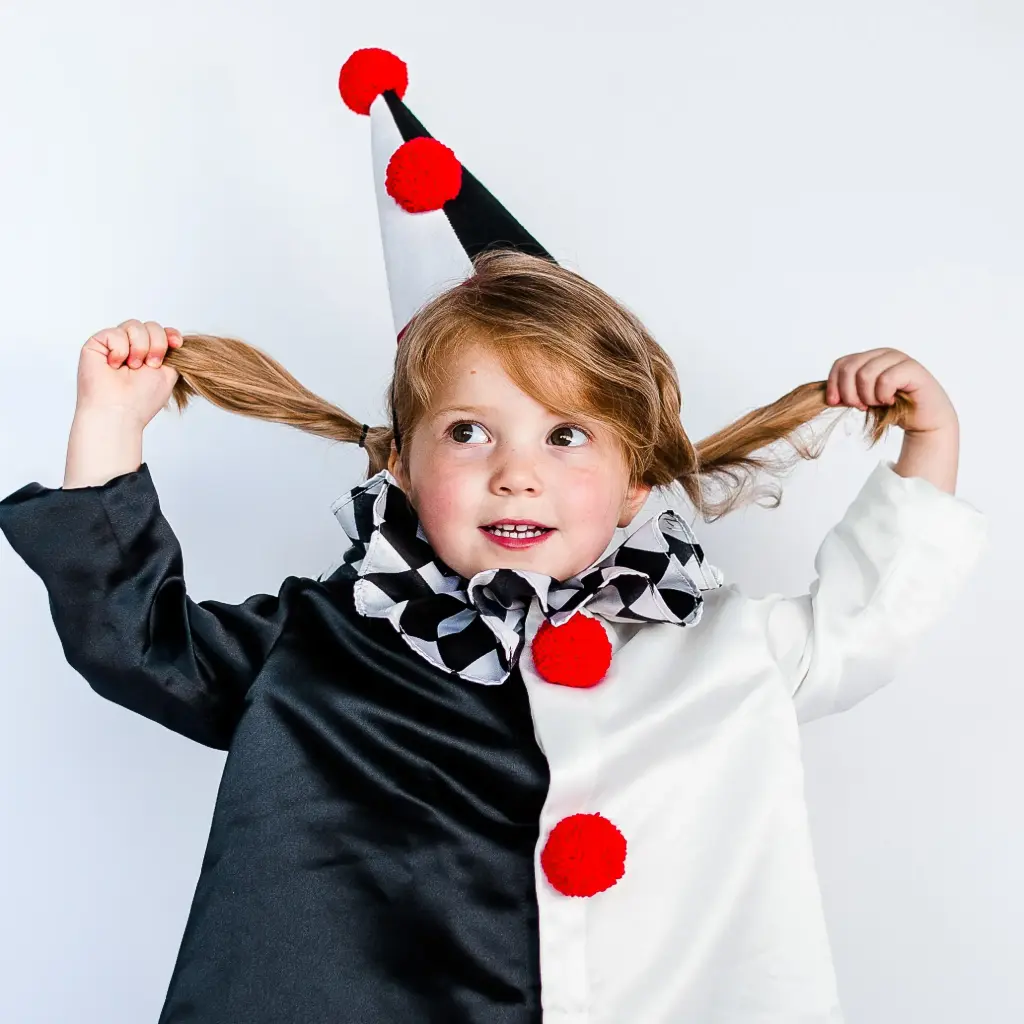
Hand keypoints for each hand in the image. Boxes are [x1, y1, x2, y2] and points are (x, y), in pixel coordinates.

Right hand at [77, 319, 183, 427]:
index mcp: (148, 355)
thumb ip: (172, 354)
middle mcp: (131, 348)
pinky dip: (120, 350)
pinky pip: (115, 332)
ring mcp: (114, 345)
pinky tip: (114, 365)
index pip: (161, 332)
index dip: (170, 334)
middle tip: (150, 365)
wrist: (119, 411)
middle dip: (157, 344)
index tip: (176, 344)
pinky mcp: (97, 343)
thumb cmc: (142, 399)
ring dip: (140, 347)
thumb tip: (174, 338)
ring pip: (134, 325)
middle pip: (150, 326)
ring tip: (132, 367)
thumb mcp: (168, 374)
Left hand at [824, 348, 957, 434]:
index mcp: (870, 358)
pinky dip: (883, 395)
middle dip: (849, 394)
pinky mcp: (912, 369)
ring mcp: (898, 359)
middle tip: (861, 407)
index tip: (835, 403)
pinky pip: (885, 380)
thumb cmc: (894, 409)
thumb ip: (847, 393)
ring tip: (878, 404)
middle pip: (849, 368)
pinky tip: (891, 401)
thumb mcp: (864, 400)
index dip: (833, 384)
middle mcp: (883, 354)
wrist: (924, 419)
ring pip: (865, 374)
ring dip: (868, 397)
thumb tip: (827, 397)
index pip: (841, 364)